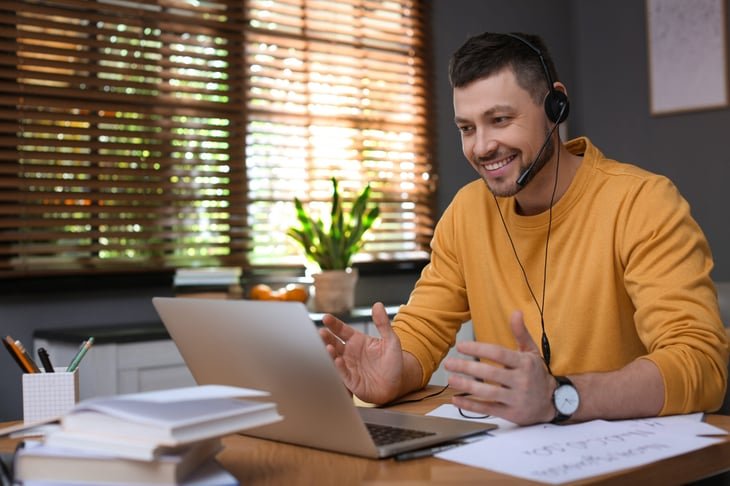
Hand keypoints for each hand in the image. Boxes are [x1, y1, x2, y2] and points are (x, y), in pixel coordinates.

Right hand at [319, 302, 404, 403]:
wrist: (398, 384)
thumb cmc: (393, 362)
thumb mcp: (391, 340)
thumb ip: (383, 323)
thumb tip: (378, 305)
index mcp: (357, 341)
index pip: (342, 330)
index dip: (334, 324)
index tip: (326, 318)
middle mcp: (350, 353)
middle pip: (334, 343)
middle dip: (326, 338)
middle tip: (321, 332)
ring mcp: (349, 367)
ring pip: (335, 358)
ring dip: (330, 353)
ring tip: (328, 346)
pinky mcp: (351, 381)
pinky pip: (343, 373)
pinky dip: (339, 368)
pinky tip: (338, 360)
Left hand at [444, 310, 555, 424]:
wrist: (553, 401)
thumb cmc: (537, 373)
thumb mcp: (532, 352)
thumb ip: (521, 333)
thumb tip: (516, 312)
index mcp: (524, 363)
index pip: (498, 353)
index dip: (478, 349)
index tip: (461, 346)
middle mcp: (521, 381)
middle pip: (490, 373)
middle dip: (467, 367)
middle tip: (448, 363)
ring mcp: (517, 399)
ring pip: (488, 393)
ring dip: (467, 386)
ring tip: (450, 379)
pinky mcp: (512, 414)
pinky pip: (489, 409)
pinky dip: (471, 406)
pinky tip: (456, 400)